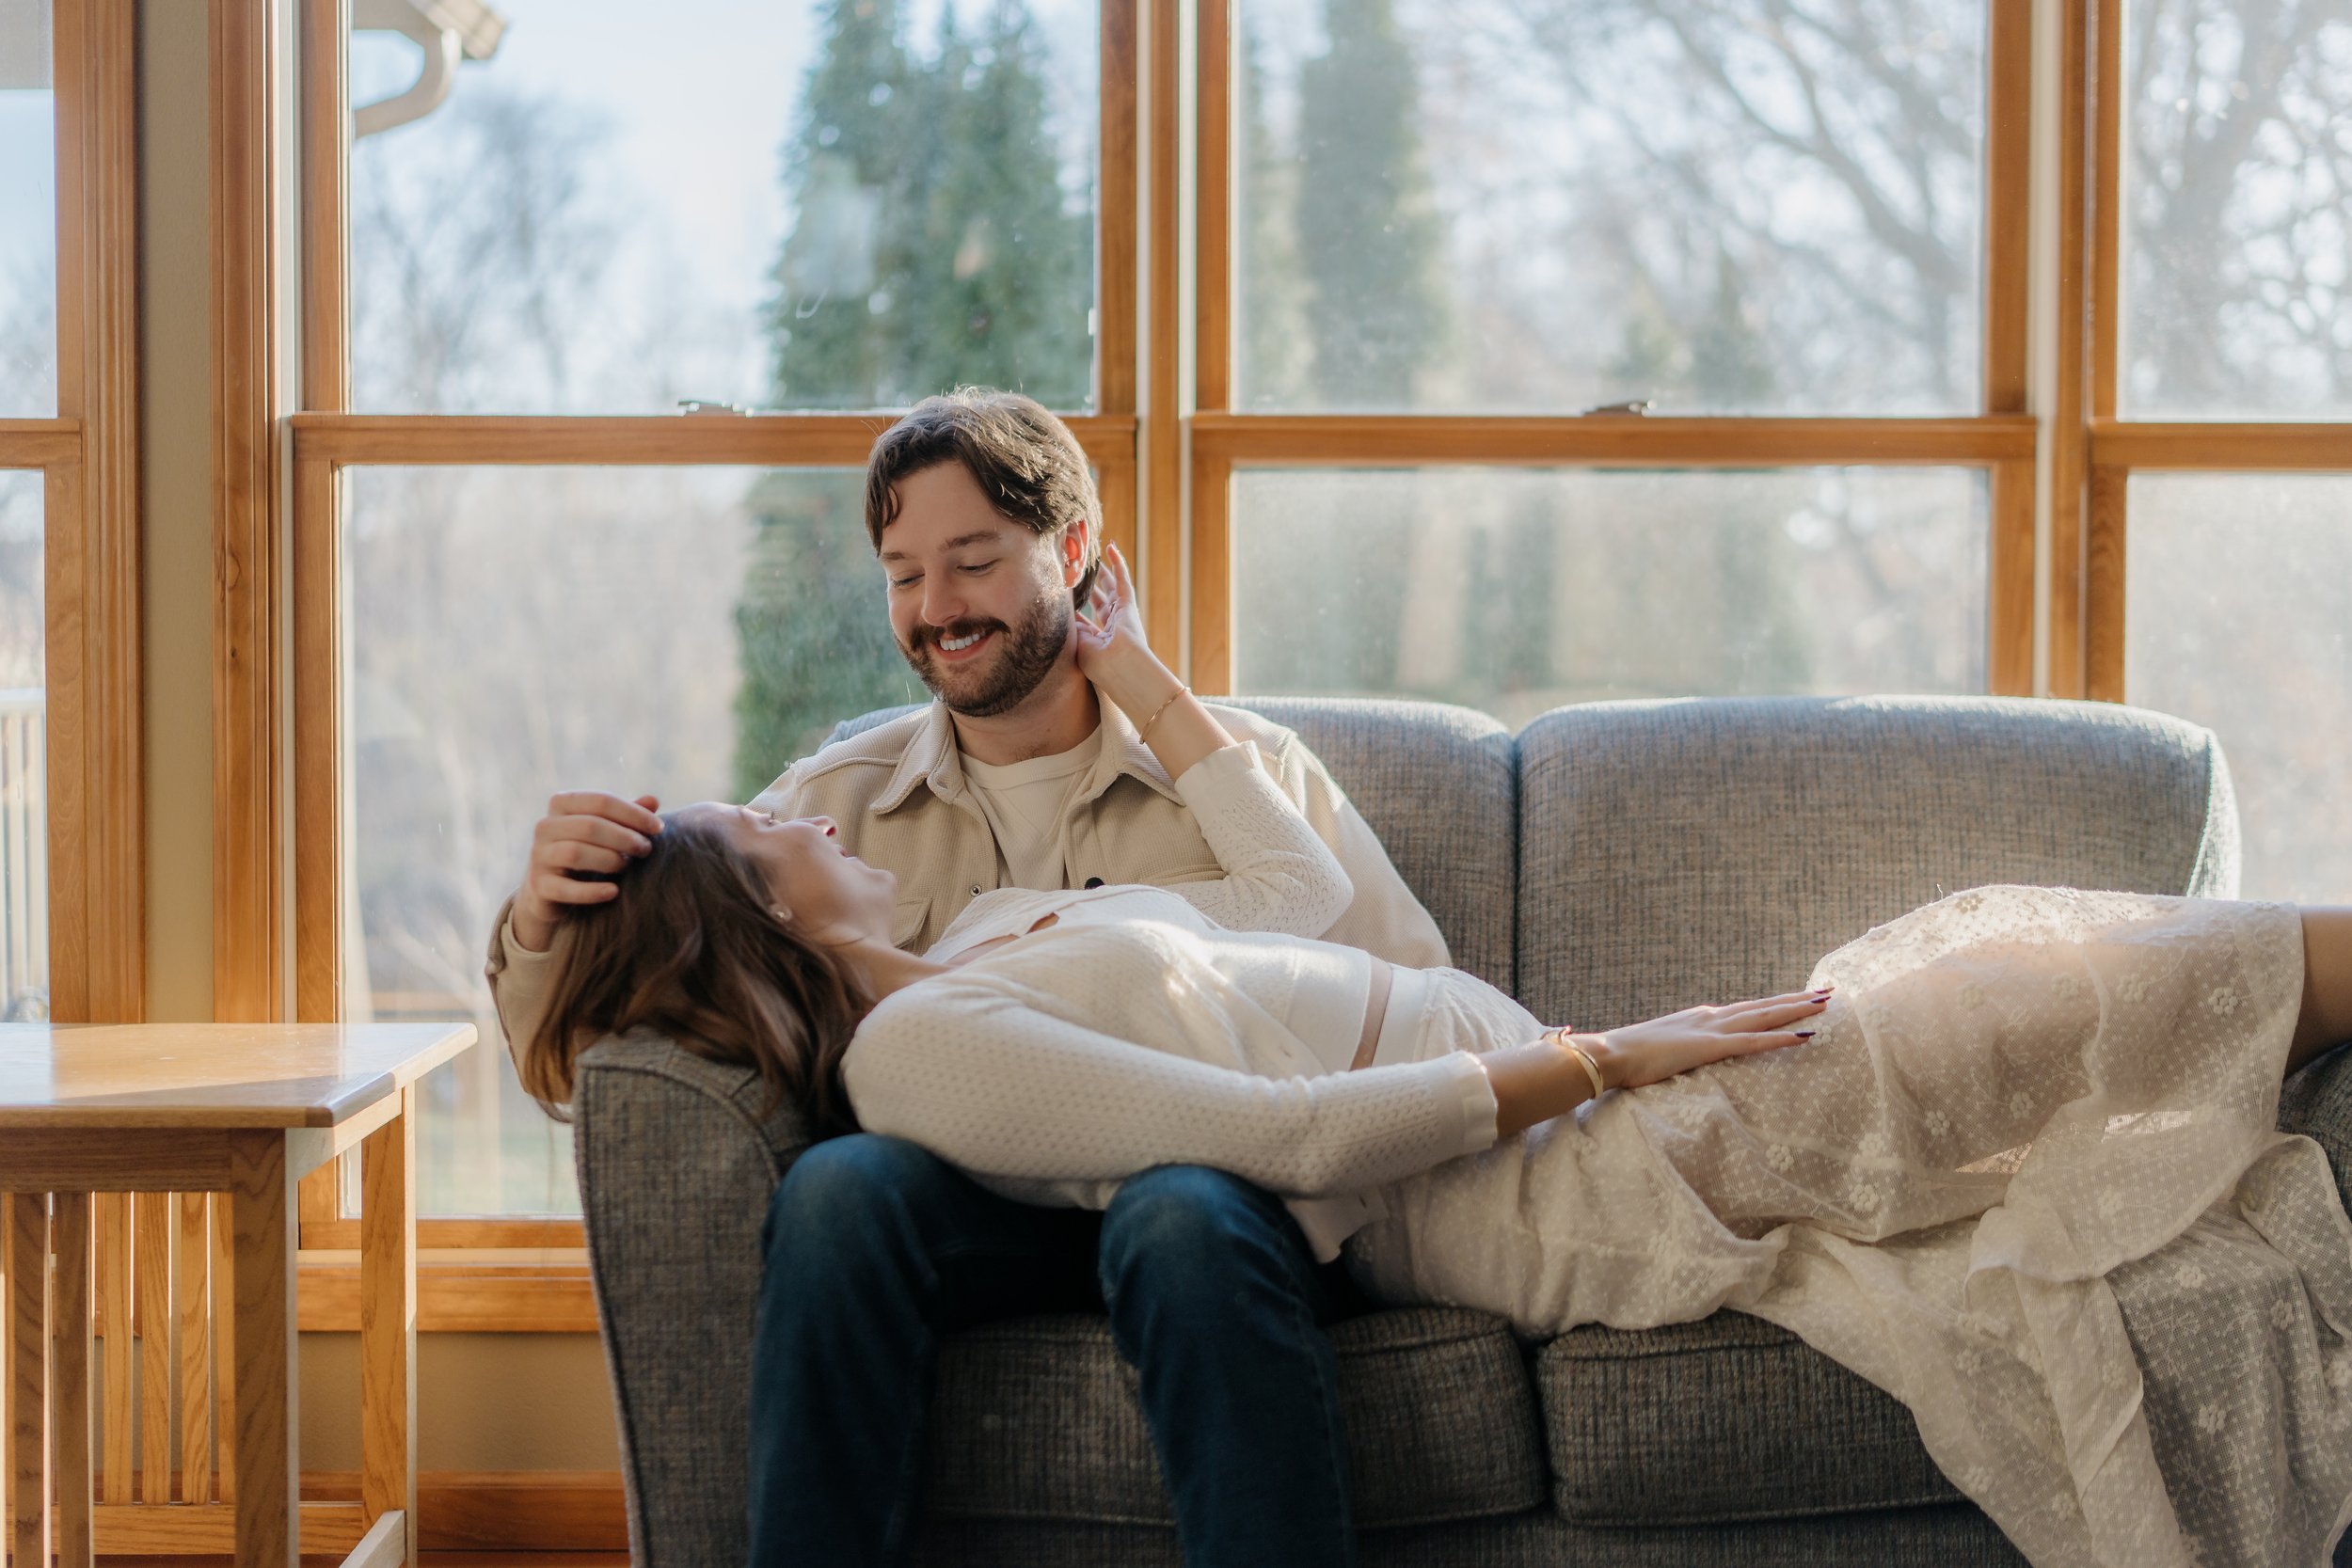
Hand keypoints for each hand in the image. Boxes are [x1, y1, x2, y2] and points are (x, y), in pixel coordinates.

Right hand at [511, 791, 662, 951]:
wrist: (552, 889)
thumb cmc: (587, 850)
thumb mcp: (606, 829)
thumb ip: (627, 814)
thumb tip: (654, 800)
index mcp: (562, 804)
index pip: (601, 801)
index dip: (633, 813)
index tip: (658, 828)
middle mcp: (545, 826)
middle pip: (589, 826)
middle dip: (624, 838)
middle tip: (646, 850)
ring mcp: (539, 856)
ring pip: (575, 853)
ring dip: (609, 860)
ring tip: (627, 866)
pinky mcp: (540, 885)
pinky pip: (565, 888)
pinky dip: (592, 891)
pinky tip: (614, 891)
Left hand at [1073, 541, 1160, 697]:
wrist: (1120, 666)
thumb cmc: (1097, 662)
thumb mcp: (1076, 642)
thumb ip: (1068, 625)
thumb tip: (1058, 606)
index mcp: (1097, 640)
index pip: (1084, 619)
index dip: (1075, 606)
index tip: (1064, 593)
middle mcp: (1110, 627)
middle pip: (1099, 601)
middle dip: (1090, 587)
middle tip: (1080, 572)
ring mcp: (1121, 615)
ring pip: (1111, 587)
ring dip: (1102, 572)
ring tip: (1094, 558)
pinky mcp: (1128, 605)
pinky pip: (1122, 579)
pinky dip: (1117, 563)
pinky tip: (1111, 548)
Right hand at [1586, 985, 1830, 1088]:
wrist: (1610, 1053)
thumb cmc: (1629, 1056)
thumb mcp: (1662, 1050)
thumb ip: (1679, 1049)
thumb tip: (1686, 1057)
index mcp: (1700, 1018)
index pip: (1747, 1010)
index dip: (1775, 1005)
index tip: (1799, 999)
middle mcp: (1710, 1017)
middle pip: (1763, 1007)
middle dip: (1796, 1000)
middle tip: (1827, 992)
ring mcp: (1711, 1029)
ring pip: (1764, 1016)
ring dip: (1796, 1010)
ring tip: (1824, 1003)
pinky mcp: (1709, 1047)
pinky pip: (1753, 1042)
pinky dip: (1781, 1038)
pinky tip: (1804, 1035)